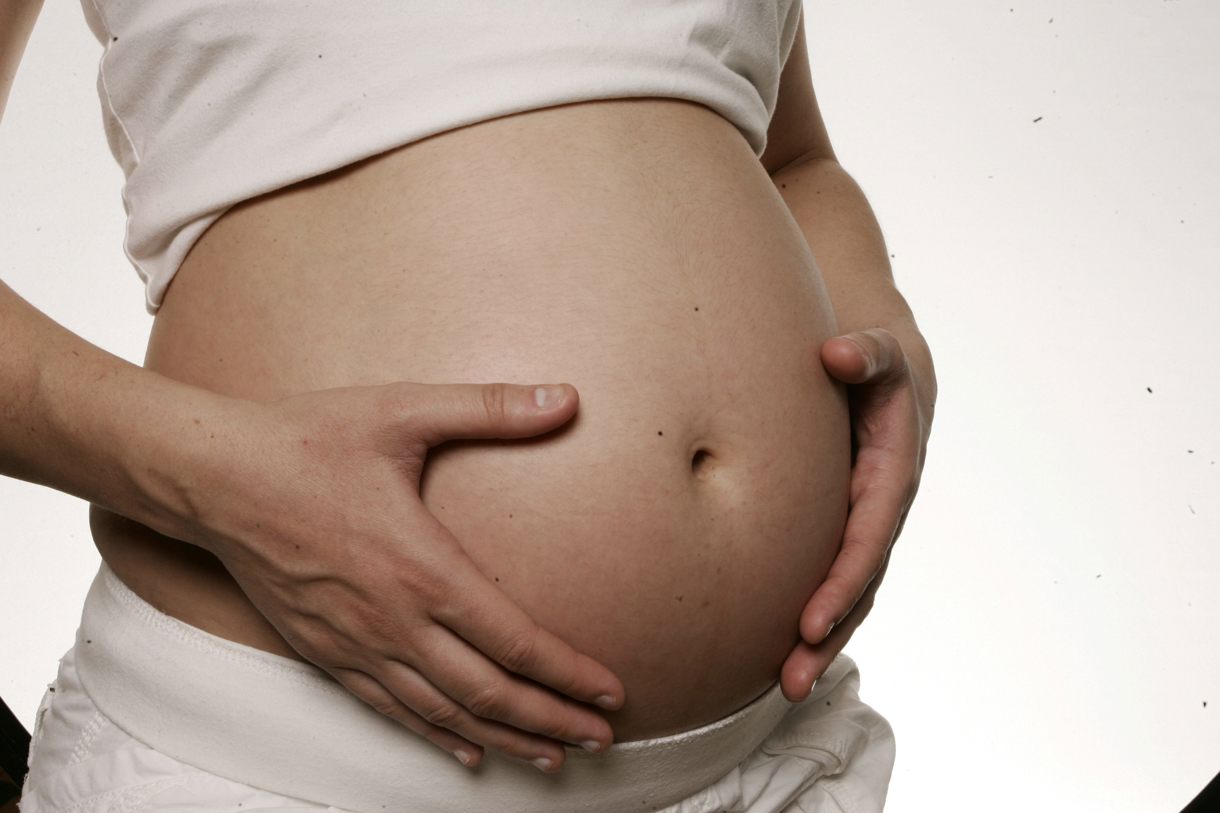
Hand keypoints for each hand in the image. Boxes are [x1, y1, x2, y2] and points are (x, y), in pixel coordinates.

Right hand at [182, 381, 623, 771]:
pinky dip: (435, 736)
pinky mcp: (324, 653)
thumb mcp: (404, 410)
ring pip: (443, 713)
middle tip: (600, 741)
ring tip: (551, 757)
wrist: (214, 477)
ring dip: (504, 739)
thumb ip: (492, 408)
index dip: (569, 674)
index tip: (612, 694)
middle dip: (552, 720)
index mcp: (424, 567)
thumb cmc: (309, 439)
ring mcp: (356, 644)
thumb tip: (568, 396)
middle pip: (489, 692)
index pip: (515, 641)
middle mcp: (394, 620)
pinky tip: (466, 752)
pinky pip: (389, 710)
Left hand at [780, 326, 934, 700]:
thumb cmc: (873, 365)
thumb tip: (838, 353)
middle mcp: (880, 512)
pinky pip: (831, 583)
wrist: (884, 376)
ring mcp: (863, 527)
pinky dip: (811, 619)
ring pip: (846, 596)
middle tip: (790, 680)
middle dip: (826, 634)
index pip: (865, 540)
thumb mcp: (879, 353)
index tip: (806, 623)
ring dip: (820, 643)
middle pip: (856, 585)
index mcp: (890, 476)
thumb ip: (866, 353)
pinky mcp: (840, 532)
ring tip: (785, 686)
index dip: (839, 583)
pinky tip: (777, 652)